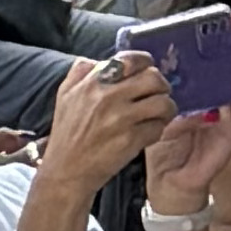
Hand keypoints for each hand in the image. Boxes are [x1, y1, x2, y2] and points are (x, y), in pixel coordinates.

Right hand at [41, 49, 182, 193]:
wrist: (66, 171)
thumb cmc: (67, 133)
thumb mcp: (65, 95)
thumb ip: (80, 72)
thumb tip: (99, 60)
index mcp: (94, 81)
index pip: (131, 59)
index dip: (147, 63)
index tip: (148, 71)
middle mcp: (108, 96)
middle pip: (154, 78)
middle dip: (162, 86)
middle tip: (158, 95)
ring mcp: (121, 118)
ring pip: (163, 103)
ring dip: (166, 109)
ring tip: (159, 115)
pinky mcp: (131, 140)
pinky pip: (158, 127)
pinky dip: (158, 129)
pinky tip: (149, 132)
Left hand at [141, 52, 230, 210]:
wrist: (170, 180)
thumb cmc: (164, 147)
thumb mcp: (159, 113)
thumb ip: (167, 95)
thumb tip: (165, 73)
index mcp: (195, 92)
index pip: (208, 62)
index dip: (216, 41)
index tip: (223, 18)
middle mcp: (213, 98)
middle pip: (228, 65)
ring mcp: (225, 112)